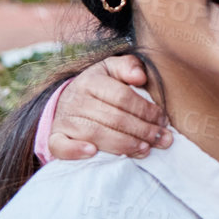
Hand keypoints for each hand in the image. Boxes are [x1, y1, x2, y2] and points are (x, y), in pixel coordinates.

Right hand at [45, 55, 170, 159]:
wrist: (68, 101)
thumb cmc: (100, 86)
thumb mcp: (113, 69)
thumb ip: (129, 66)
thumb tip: (140, 76)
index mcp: (92, 81)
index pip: (123, 97)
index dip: (146, 110)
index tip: (163, 120)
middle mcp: (76, 100)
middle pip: (114, 118)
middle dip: (143, 131)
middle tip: (162, 139)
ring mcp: (64, 120)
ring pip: (95, 134)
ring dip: (123, 144)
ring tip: (145, 149)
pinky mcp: (55, 137)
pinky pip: (60, 146)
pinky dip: (74, 151)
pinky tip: (93, 153)